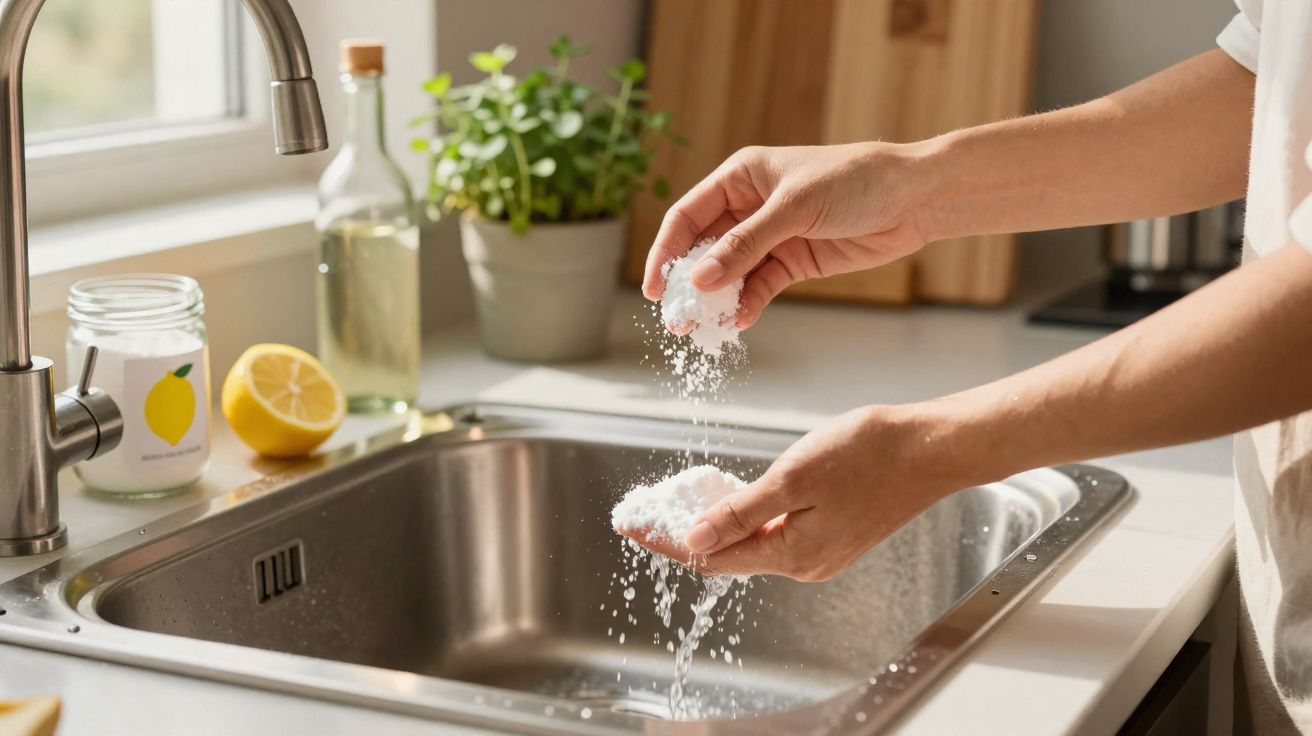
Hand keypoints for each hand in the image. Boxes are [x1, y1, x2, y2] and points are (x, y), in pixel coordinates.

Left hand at [618, 405, 961, 580]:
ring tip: (681, 504)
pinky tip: (734, 501)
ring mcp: (822, 553)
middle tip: (649, 512)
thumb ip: (740, 512)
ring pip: (753, 545)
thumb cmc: (869, 455)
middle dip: (686, 535)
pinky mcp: (835, 536)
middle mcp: (805, 564)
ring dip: (717, 526)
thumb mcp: (793, 477)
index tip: (632, 527)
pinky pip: (778, 534)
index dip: (666, 540)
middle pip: (729, 556)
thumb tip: (694, 540)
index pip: (711, 556)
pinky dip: (749, 520)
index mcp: (791, 554)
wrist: (931, 449)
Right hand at [642, 142, 934, 327]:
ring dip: (717, 300)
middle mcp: (750, 205)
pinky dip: (749, 304)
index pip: (688, 215)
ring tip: (704, 330)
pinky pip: (760, 286)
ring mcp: (771, 235)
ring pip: (730, 272)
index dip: (666, 250)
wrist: (914, 197)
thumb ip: (745, 244)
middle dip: (689, 284)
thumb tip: (699, 278)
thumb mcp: (794, 209)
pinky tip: (741, 321)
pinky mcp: (794, 260)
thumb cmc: (854, 181)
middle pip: (704, 248)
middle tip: (676, 321)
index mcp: (741, 177)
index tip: (655, 288)